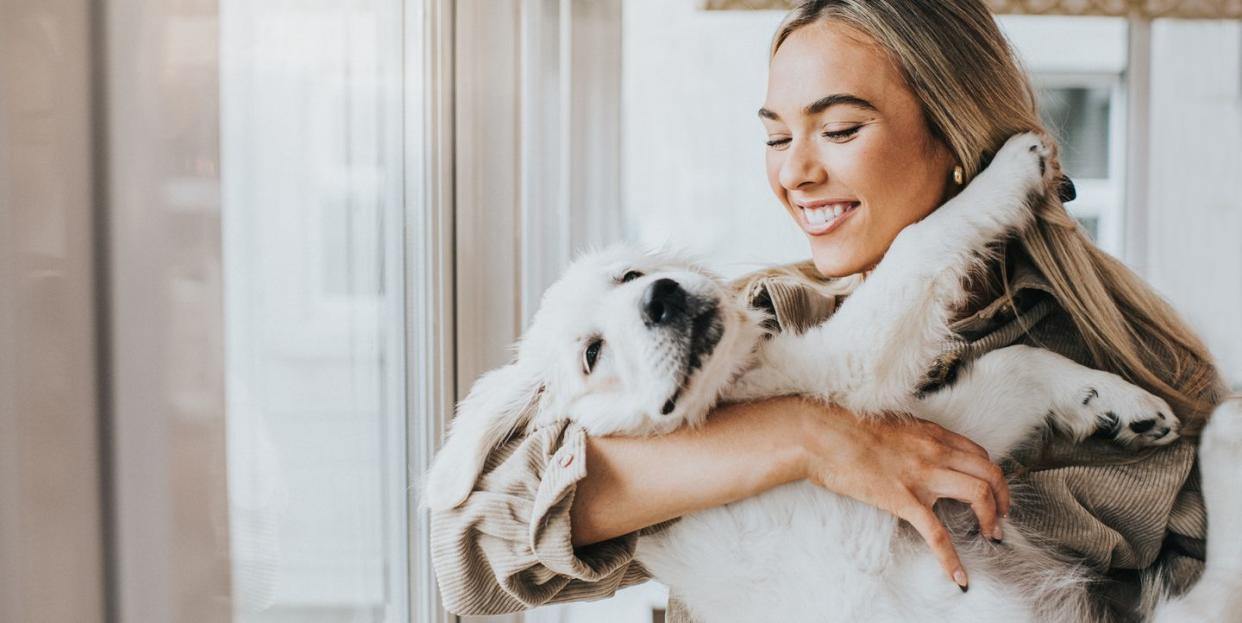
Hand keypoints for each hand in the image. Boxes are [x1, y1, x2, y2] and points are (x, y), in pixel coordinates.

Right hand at [794, 401, 1009, 590]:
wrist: (821, 434)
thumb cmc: (846, 426)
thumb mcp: (890, 424)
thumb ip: (911, 438)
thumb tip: (915, 452)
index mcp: (931, 434)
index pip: (979, 454)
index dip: (992, 476)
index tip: (992, 492)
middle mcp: (935, 452)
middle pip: (990, 473)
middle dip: (1004, 498)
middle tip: (1001, 518)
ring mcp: (922, 476)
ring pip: (978, 495)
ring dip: (992, 518)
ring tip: (991, 536)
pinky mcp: (903, 499)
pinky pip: (936, 533)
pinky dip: (951, 558)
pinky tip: (958, 575)